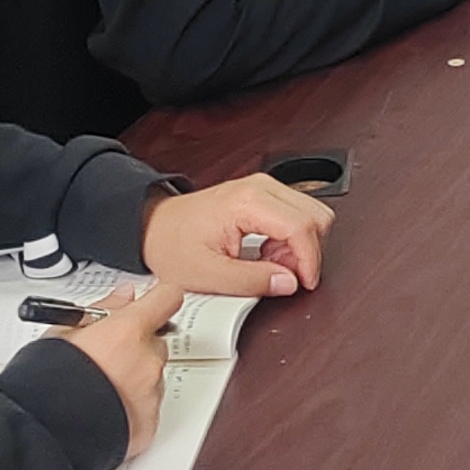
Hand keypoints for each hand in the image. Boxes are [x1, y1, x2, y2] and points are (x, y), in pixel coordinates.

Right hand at [53, 280, 189, 455]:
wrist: (43, 431)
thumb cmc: (46, 383)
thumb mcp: (63, 332)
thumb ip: (104, 309)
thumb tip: (123, 297)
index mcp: (128, 331)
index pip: (166, 298)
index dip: (159, 300)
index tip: (153, 302)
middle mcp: (147, 360)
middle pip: (155, 342)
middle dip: (136, 346)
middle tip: (106, 356)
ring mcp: (151, 393)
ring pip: (152, 375)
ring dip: (134, 377)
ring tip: (99, 387)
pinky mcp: (149, 423)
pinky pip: (147, 407)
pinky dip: (132, 406)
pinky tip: (105, 408)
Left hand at [142, 174, 334, 296]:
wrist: (155, 227)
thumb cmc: (172, 245)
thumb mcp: (208, 275)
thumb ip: (252, 281)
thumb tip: (289, 282)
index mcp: (247, 202)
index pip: (301, 227)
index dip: (309, 260)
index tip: (305, 282)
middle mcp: (260, 187)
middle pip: (315, 215)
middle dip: (307, 251)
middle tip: (284, 274)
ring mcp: (263, 187)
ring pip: (311, 213)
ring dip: (300, 244)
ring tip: (272, 264)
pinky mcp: (263, 193)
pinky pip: (297, 213)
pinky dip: (292, 238)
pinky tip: (268, 253)